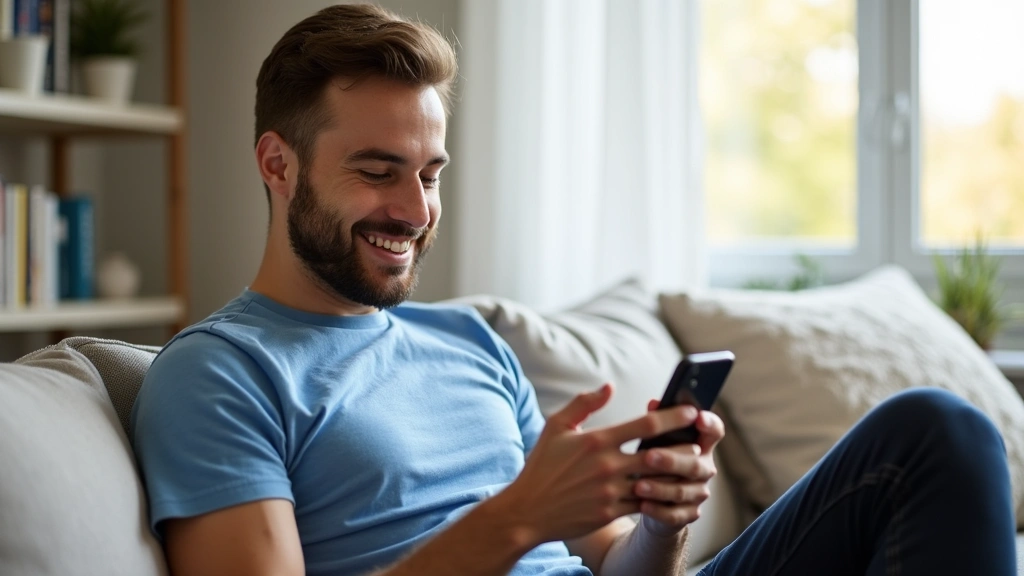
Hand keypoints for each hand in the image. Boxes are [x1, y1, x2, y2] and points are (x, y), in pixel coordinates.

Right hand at [494, 384, 699, 545]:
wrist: (528, 510)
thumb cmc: (542, 465)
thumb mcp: (556, 427)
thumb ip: (584, 403)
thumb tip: (609, 386)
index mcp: (597, 440)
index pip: (646, 424)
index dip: (673, 416)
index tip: (691, 410)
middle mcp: (608, 465)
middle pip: (659, 454)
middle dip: (682, 447)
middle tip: (697, 441)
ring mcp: (611, 491)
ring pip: (656, 481)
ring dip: (676, 473)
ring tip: (689, 465)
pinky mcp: (611, 513)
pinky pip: (645, 504)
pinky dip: (660, 496)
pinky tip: (669, 490)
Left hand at [635, 399, 724, 537]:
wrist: (652, 501)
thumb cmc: (653, 462)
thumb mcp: (654, 441)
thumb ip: (656, 423)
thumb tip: (654, 404)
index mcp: (700, 445)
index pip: (715, 431)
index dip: (710, 424)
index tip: (697, 417)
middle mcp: (704, 468)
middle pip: (696, 464)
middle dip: (671, 460)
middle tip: (649, 456)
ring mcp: (698, 492)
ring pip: (683, 490)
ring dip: (660, 488)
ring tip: (638, 485)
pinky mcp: (689, 514)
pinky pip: (675, 514)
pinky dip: (658, 510)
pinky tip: (643, 504)